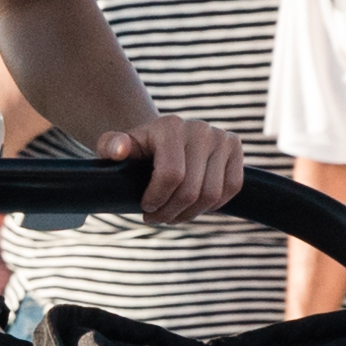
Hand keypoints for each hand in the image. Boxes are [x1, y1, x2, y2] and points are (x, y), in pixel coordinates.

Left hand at [118, 118, 246, 216]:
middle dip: (171, 212)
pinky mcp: (235, 147)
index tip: (146, 208)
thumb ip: (110, 147)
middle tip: (157, 218)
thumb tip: (119, 150)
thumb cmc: (138, 150)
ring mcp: (221, 137)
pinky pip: (231, 188)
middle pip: (191, 190)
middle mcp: (199, 128)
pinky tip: (195, 205)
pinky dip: (214, 205)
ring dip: (191, 213)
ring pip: (212, 194)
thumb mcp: (116, 147)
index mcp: (170, 127)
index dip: (158, 199)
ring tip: (173, 214)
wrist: (164, 140)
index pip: (172, 175)